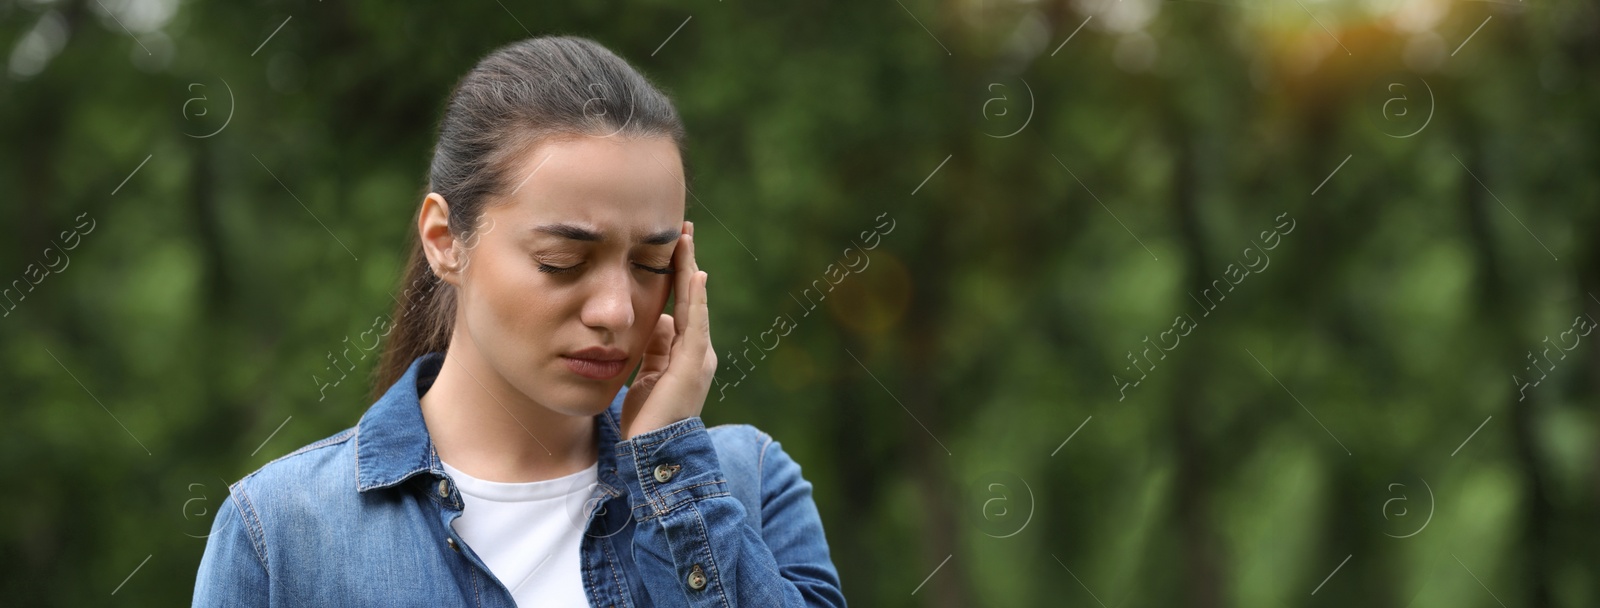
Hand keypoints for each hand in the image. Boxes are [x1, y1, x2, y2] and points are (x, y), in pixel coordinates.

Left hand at [620, 220, 715, 440]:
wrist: (652, 455)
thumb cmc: (645, 421)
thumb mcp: (645, 375)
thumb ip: (652, 349)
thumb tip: (655, 321)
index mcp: (683, 353)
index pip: (680, 305)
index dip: (675, 276)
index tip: (671, 246)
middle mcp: (697, 351)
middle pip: (690, 298)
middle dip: (685, 263)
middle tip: (682, 229)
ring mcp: (698, 357)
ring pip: (694, 304)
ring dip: (689, 270)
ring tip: (685, 239)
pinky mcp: (693, 365)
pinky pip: (695, 323)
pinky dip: (695, 298)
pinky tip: (694, 275)